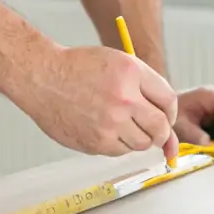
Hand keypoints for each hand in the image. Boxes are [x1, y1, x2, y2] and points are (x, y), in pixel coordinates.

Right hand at [10, 44, 178, 162]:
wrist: (42, 77)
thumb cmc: (79, 68)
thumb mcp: (117, 62)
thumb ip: (147, 88)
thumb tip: (170, 126)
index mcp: (131, 73)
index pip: (169, 101)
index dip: (170, 112)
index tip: (165, 116)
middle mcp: (123, 98)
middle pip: (161, 128)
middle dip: (161, 132)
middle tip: (152, 129)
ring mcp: (110, 123)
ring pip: (142, 143)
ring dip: (138, 137)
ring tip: (120, 122)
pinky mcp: (96, 142)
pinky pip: (121, 151)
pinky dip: (118, 143)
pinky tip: (103, 127)